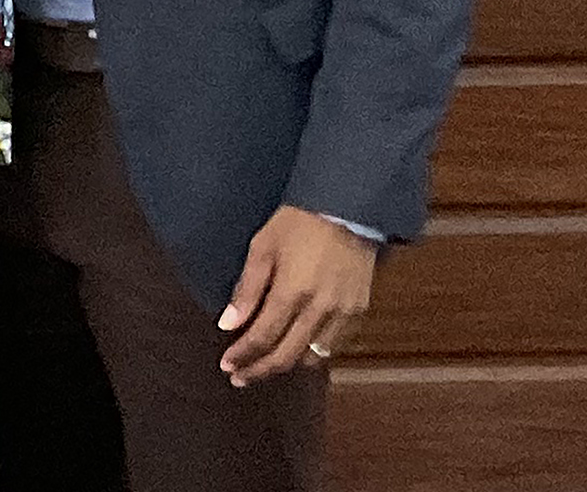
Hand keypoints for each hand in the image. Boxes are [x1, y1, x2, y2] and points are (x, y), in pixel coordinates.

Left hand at [219, 206, 379, 384]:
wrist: (348, 209)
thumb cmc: (298, 224)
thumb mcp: (263, 248)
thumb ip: (246, 289)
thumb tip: (227, 324)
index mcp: (293, 292)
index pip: (263, 337)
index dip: (242, 356)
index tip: (226, 365)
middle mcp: (321, 309)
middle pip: (287, 355)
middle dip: (259, 370)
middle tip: (239, 377)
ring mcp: (344, 312)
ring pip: (313, 357)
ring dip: (286, 365)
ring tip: (264, 365)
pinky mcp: (360, 311)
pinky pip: (335, 346)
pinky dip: (313, 354)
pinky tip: (297, 351)